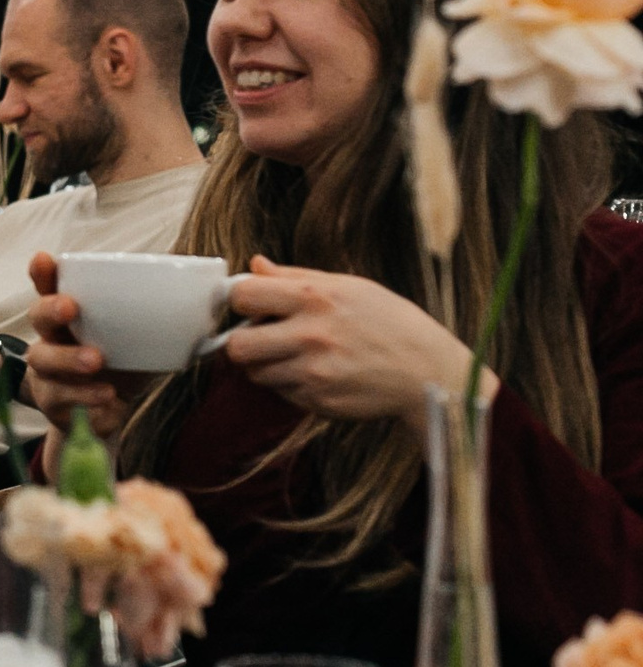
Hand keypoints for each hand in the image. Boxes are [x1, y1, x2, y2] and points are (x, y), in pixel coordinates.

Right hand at [24, 252, 157, 458]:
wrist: (106, 415)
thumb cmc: (121, 366)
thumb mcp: (140, 343)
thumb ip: (168, 324)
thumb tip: (218, 306)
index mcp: (70, 316)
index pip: (49, 286)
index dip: (44, 272)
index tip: (44, 257)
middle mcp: (52, 338)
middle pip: (38, 317)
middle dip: (51, 309)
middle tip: (71, 307)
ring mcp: (47, 372)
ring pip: (44, 360)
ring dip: (69, 358)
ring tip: (96, 361)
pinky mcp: (52, 404)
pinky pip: (61, 399)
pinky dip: (84, 398)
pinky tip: (105, 397)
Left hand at [225, 255, 481, 427]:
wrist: (429, 371)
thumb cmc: (389, 322)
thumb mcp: (349, 286)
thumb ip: (295, 277)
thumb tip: (254, 265)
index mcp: (315, 298)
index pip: (243, 295)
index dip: (241, 300)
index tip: (250, 305)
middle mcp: (311, 335)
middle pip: (237, 345)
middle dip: (242, 341)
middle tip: (261, 338)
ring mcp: (314, 373)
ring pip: (256, 374)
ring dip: (267, 366)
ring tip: (294, 356)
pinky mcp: (320, 401)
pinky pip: (282, 393)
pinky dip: (290, 385)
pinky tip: (317, 374)